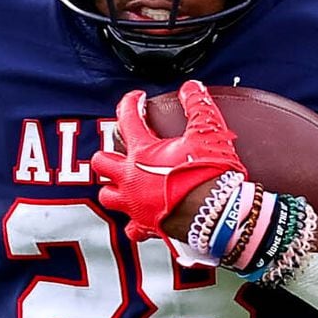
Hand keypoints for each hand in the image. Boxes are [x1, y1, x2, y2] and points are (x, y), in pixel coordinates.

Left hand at [94, 79, 245, 242]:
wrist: (215, 215)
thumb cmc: (209, 174)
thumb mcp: (207, 132)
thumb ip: (197, 105)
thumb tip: (192, 88)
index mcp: (142, 152)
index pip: (126, 119)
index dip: (130, 103)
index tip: (137, 98)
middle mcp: (131, 179)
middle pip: (102, 162)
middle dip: (108, 153)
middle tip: (121, 150)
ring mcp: (135, 205)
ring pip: (108, 197)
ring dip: (113, 188)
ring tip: (124, 184)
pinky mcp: (145, 227)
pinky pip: (132, 229)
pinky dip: (135, 223)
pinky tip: (142, 219)